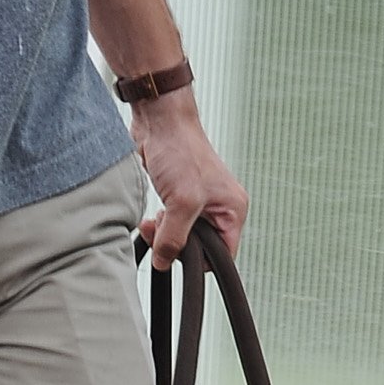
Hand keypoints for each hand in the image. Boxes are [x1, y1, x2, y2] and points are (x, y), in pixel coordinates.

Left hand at [133, 92, 247, 268]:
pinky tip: (150, 216)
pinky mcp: (178, 196)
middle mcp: (219, 207)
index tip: (176, 253)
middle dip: (177, 244)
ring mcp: (199, 202)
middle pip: (201, 247)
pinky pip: (170, 223)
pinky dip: (158, 224)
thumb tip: (165, 262)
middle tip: (160, 230)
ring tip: (153, 220)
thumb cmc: (180, 151)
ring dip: (164, 234)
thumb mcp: (181, 202)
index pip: (223, 254)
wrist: (159, 122)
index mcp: (233, 209)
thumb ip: (174, 237)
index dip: (200, 260)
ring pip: (182, 236)